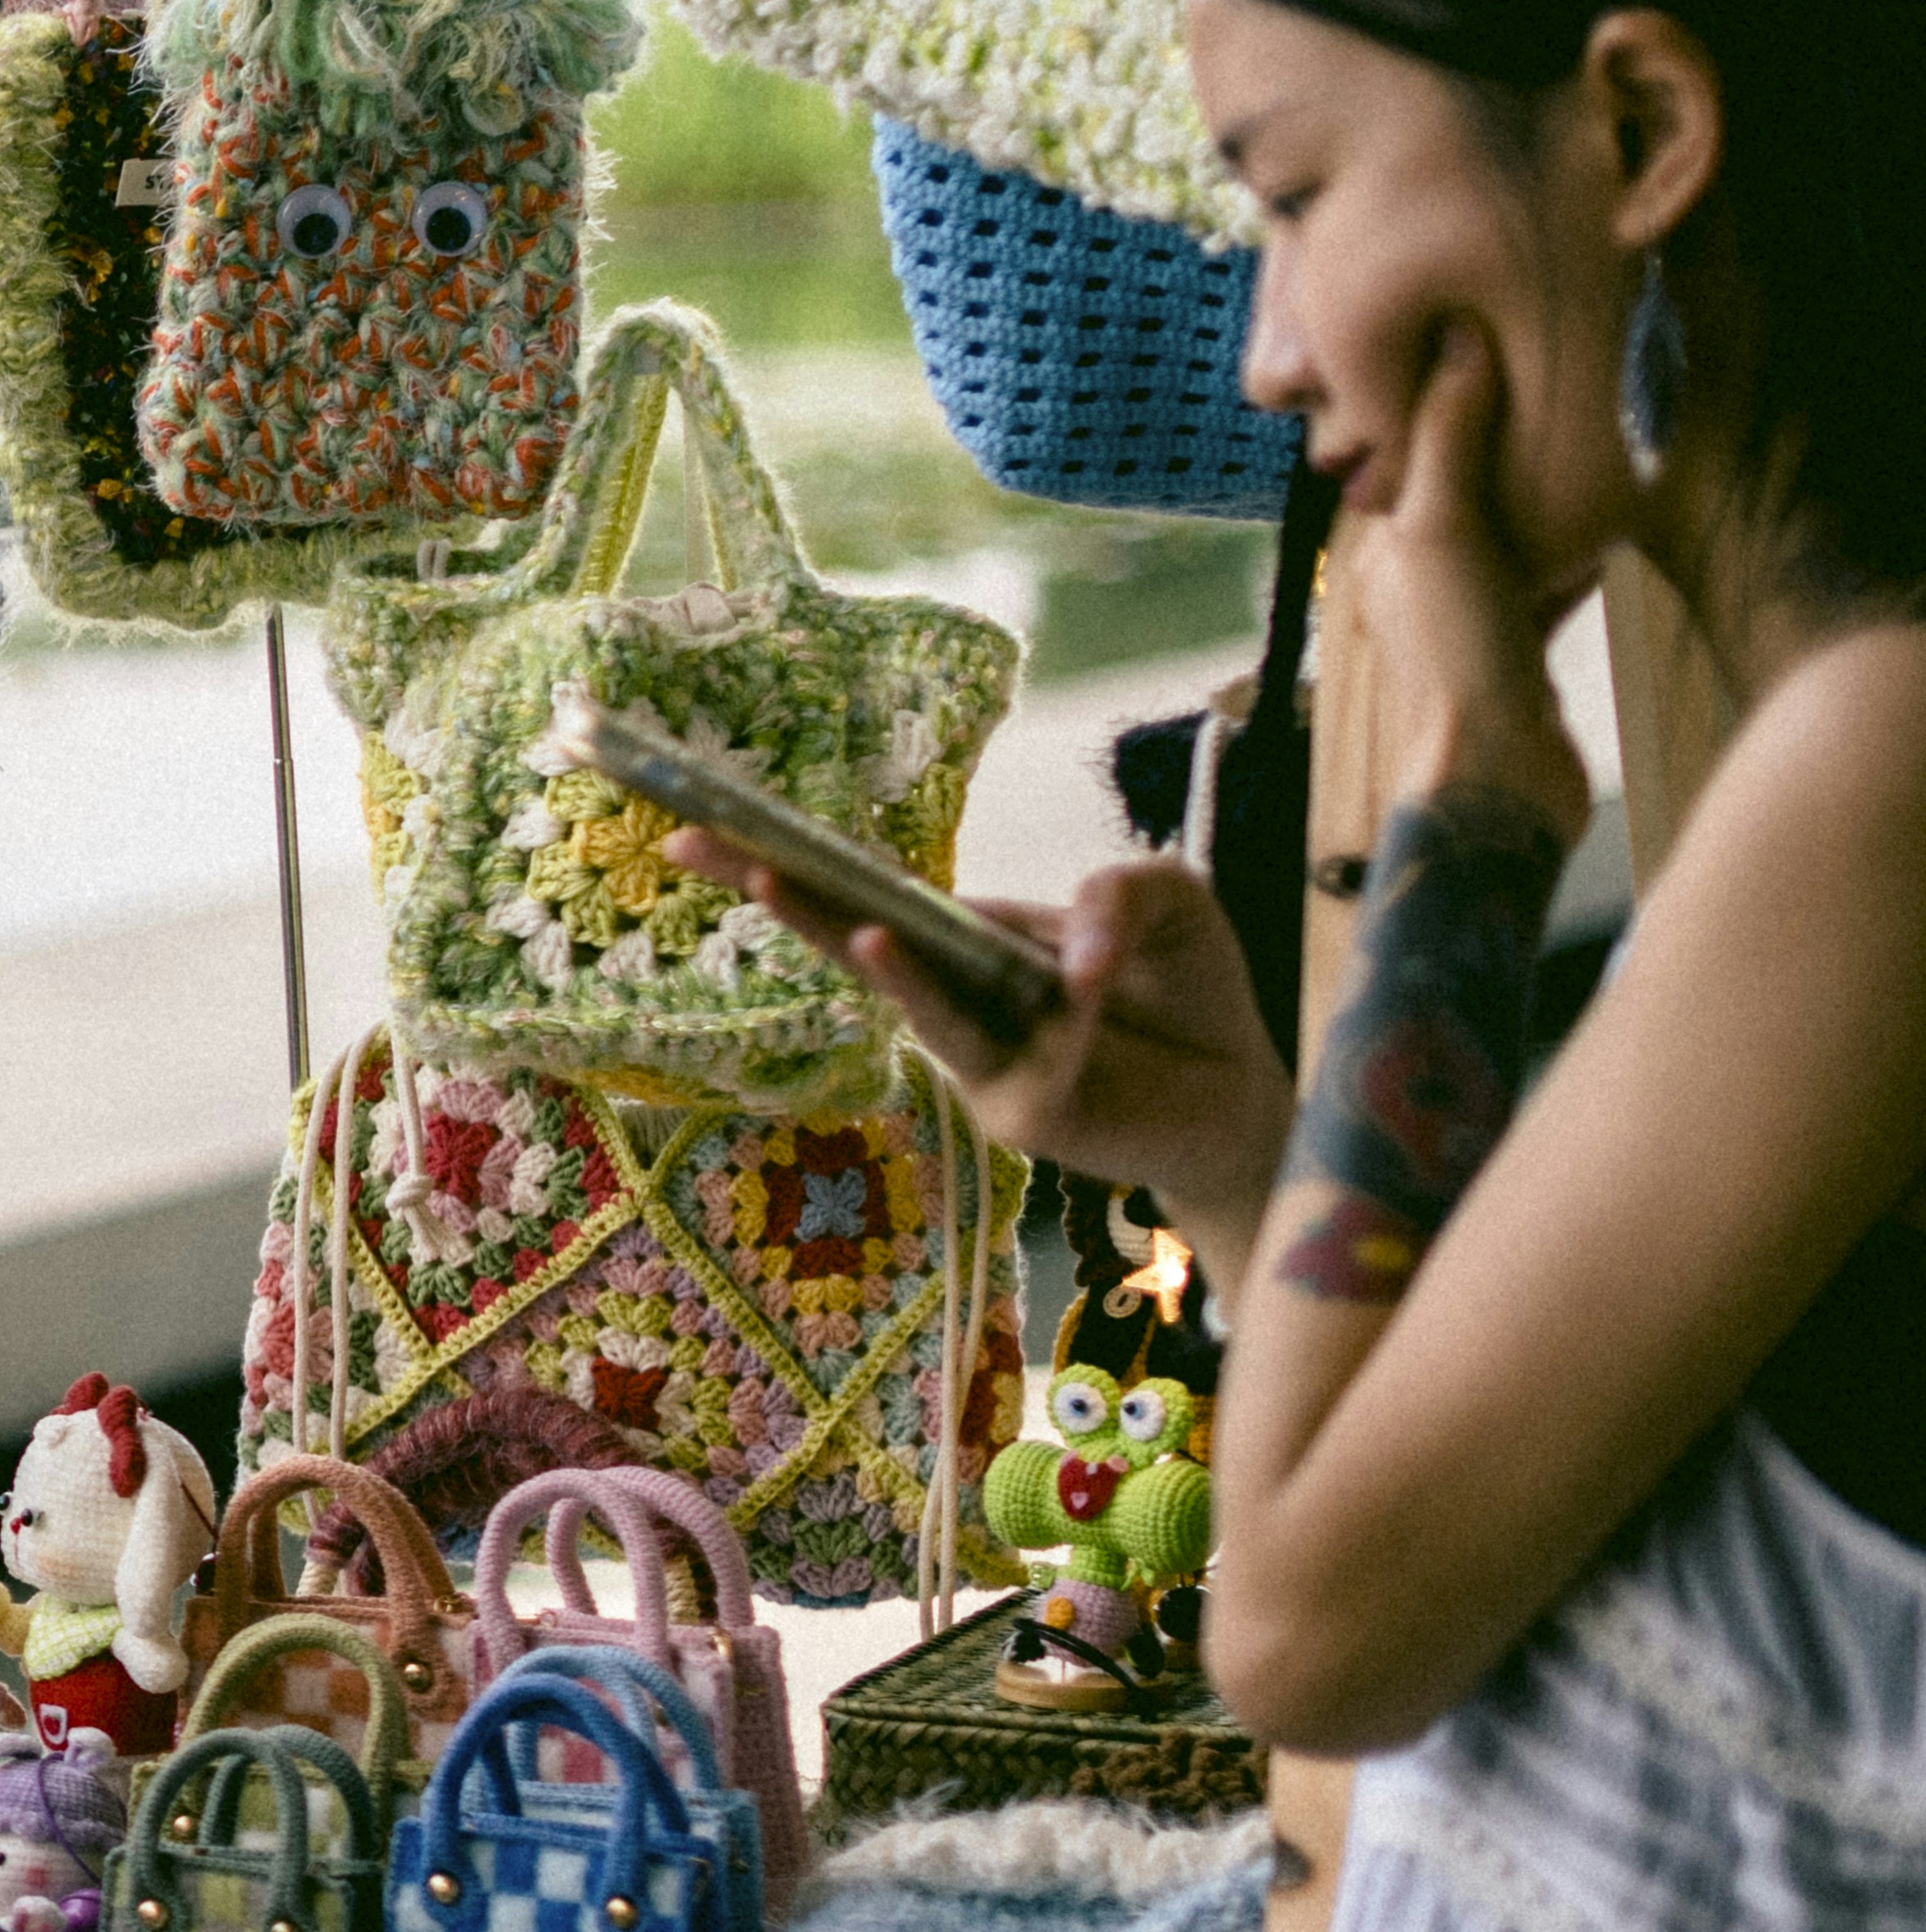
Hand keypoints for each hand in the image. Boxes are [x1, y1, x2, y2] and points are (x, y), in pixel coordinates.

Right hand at [668, 841, 1291, 1259]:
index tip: (706, 820)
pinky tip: (999, 971)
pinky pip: (1012, 1051)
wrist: (1243, 1089)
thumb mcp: (1168, 899)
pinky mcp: (1022, 1110)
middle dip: (775, 891)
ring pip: (916, 1005)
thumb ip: (1118, 891)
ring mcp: (977, 1061)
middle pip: (849, 938)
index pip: (868, 892)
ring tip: (826, 914)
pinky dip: (1011, 1008)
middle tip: (688, 846)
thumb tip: (1072, 950)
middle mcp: (954, 998)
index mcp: (966, 941)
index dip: (794, 857)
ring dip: (869, 957)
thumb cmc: (1189, 988)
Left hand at [1342, 322, 1593, 829]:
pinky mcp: (1517, 649)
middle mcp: (1419, 577)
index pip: (1414, 450)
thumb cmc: (1455, 654)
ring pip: (1511, 534)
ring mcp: (1469, 615)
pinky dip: (1573, 556)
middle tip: (1560, 386)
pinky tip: (1606, 528)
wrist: (1498, 776)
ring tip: (1590, 444)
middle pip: (1468, 489)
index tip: (1498, 345)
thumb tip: (1457, 337)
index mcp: (1386, 544)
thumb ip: (1449, 437)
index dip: (1450, 399)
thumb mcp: (1444, 527)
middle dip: (1507, 445)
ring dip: (1544, 498)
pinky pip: (1548, 584)